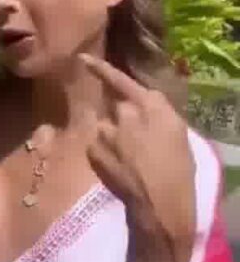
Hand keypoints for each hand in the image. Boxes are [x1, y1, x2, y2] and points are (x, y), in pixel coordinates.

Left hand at [80, 54, 195, 258]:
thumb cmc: (179, 169)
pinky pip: (96, 146)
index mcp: (152, 104)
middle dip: (121, 119)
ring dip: (111, 137)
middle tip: (134, 142)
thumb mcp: (178, 132)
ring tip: (127, 160)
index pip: (121, 80)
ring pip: (104, 127)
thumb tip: (143, 106)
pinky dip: (103, 154)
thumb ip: (156, 112)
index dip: (101, 69)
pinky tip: (117, 168)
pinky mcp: (93, 150)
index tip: (83, 60)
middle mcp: (126, 111)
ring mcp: (106, 130)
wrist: (160, 202)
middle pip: (115, 107)